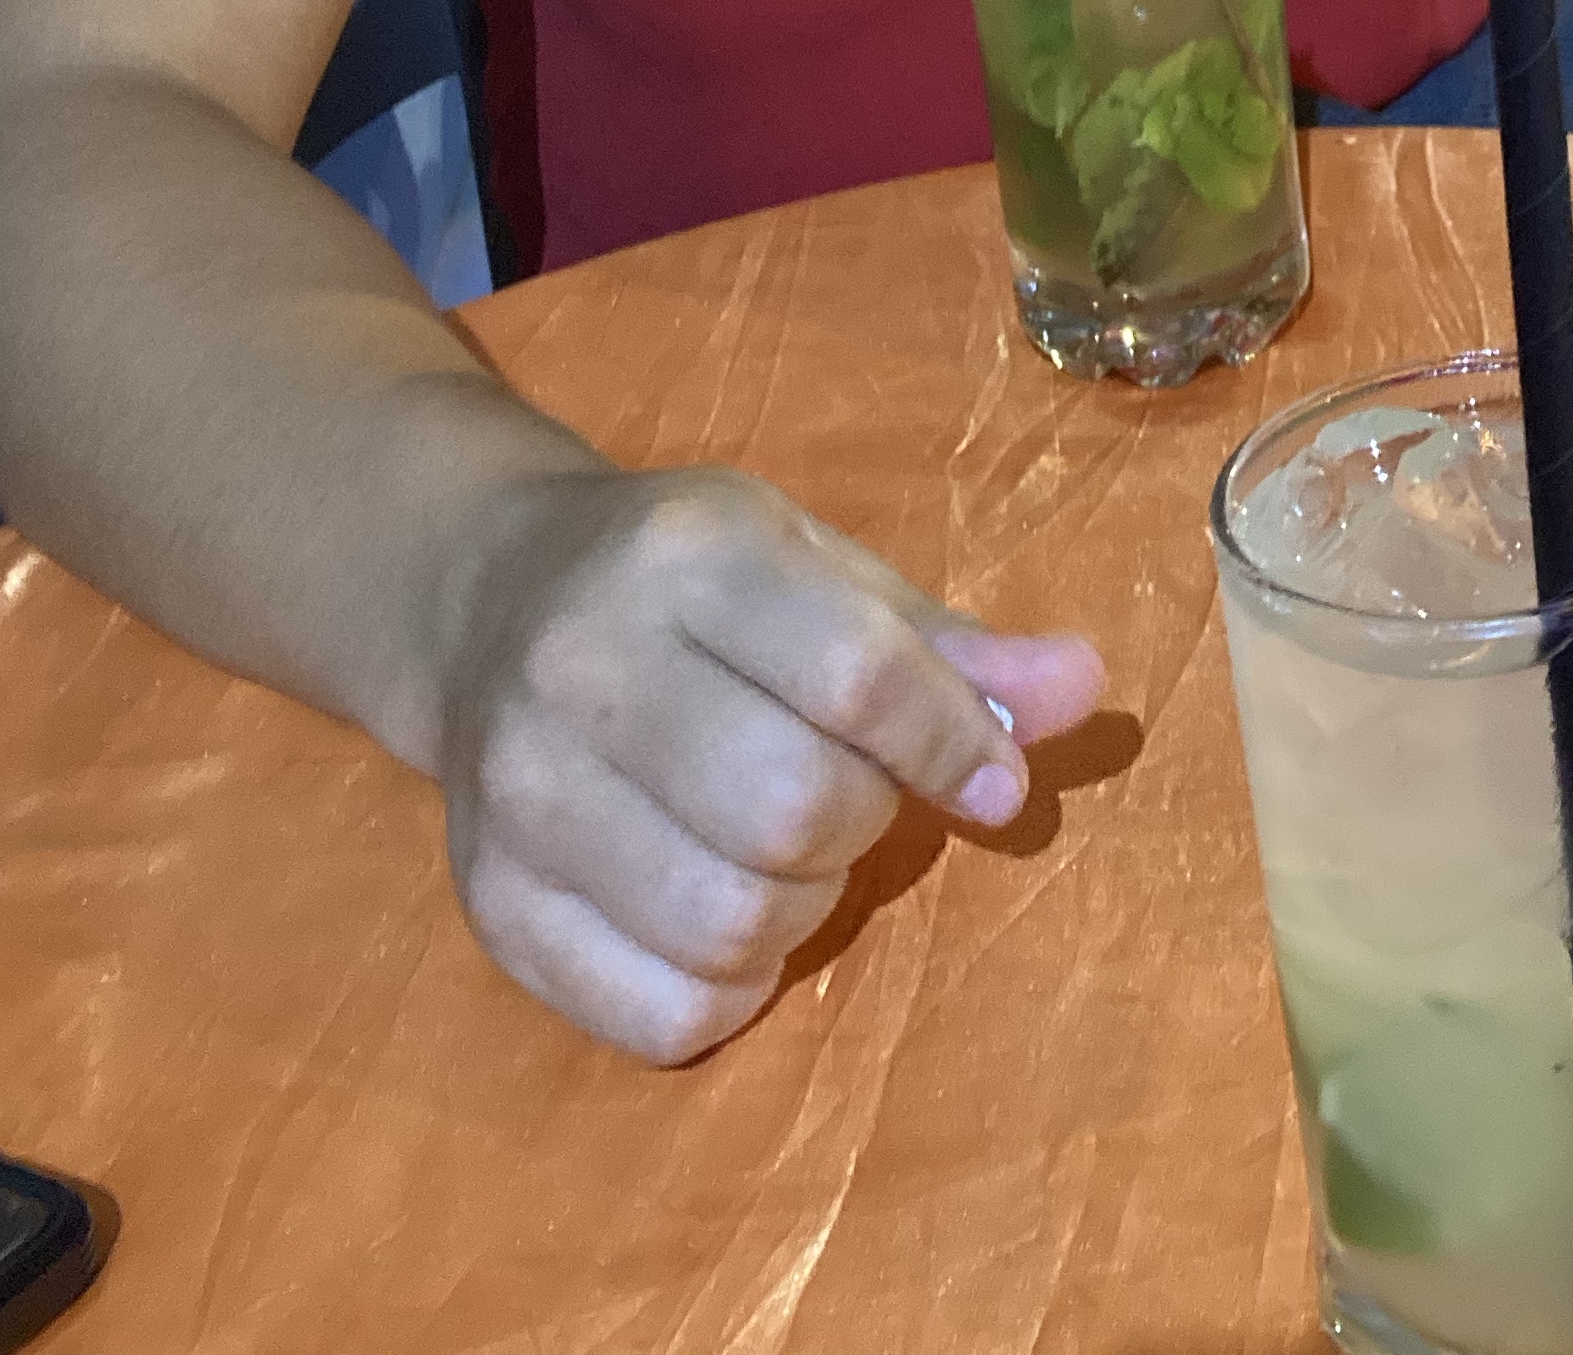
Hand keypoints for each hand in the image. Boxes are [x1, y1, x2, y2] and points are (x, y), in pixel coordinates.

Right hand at [431, 462, 1103, 1062]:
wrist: (487, 598)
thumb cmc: (692, 583)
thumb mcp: (820, 570)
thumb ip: (951, 644)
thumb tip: (1084, 690)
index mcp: (684, 555)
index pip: (854, 672)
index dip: (953, 740)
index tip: (995, 776)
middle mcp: (583, 665)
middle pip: (793, 808)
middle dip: (865, 817)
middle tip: (852, 790)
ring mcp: (519, 794)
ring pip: (730, 923)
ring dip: (802, 907)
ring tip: (785, 847)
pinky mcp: (491, 906)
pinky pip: (661, 1016)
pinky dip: (730, 990)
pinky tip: (723, 916)